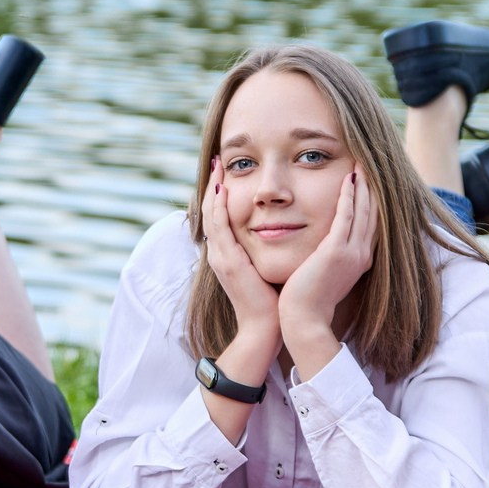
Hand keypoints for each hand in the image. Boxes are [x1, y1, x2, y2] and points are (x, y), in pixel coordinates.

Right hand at [200, 169, 280, 337]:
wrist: (266, 327)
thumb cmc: (272, 301)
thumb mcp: (265, 269)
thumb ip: (266, 251)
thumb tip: (279, 232)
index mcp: (228, 254)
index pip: (219, 216)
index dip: (220, 194)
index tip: (226, 172)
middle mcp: (219, 253)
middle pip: (210, 210)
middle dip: (213, 184)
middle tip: (218, 160)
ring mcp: (220, 257)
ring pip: (210, 214)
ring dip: (213, 188)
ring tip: (218, 166)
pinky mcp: (227, 261)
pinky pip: (219, 226)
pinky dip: (218, 206)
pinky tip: (223, 188)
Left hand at [276, 168, 376, 341]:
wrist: (305, 320)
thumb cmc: (309, 300)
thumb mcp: (326, 274)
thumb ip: (331, 257)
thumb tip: (327, 246)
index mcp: (361, 260)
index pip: (371, 223)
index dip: (372, 200)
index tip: (370, 179)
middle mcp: (362, 255)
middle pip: (373, 213)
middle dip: (373, 187)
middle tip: (371, 162)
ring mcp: (352, 253)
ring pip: (363, 211)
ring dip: (364, 185)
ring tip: (363, 163)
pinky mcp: (337, 252)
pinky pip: (346, 216)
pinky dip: (349, 196)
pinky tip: (349, 178)